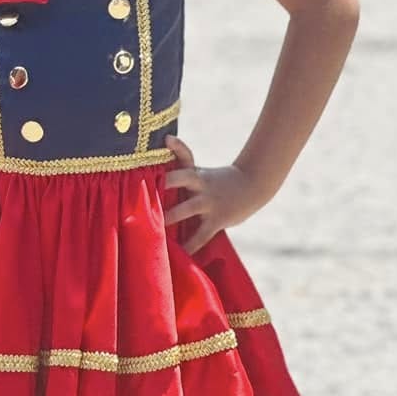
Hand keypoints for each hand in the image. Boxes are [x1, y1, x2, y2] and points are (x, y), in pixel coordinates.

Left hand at [161, 136, 269, 255]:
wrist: (253, 186)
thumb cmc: (217, 180)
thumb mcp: (199, 169)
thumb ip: (180, 161)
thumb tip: (164, 141)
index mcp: (195, 170)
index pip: (185, 153)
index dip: (176, 146)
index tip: (164, 142)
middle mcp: (200, 183)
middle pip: (180, 177)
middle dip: (164, 183)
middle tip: (143, 191)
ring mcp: (209, 201)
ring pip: (185, 208)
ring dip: (170, 217)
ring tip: (153, 226)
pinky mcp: (217, 220)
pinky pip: (200, 235)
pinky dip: (190, 245)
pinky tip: (178, 254)